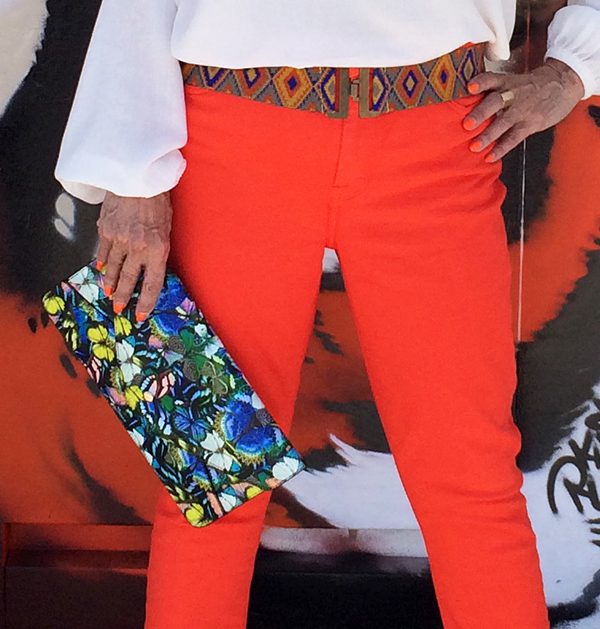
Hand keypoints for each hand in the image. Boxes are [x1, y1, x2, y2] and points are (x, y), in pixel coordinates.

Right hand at [95, 190, 172, 321]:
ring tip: (109, 293)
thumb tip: (150, 266)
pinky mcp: (105, 230)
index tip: (140, 315)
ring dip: (110, 283)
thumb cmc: (158, 201)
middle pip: (129, 280)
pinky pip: (103, 252)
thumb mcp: (166, 228)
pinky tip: (101, 270)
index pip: (152, 284)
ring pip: (112, 269)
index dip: (146, 302)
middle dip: (124, 297)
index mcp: (157, 249)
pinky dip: (101, 263)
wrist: (137, 177)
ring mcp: (119, 240)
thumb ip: (158, 249)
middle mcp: (137, 248)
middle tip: (119, 309)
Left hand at [463, 58, 584, 161]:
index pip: (492, 78)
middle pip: (495, 102)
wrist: (564, 83)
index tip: (470, 87)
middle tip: (467, 125)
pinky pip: (514, 137)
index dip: (481, 82)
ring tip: (474, 147)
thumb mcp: (515, 81)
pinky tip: (490, 157)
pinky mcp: (531, 123)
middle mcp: (513, 94)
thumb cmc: (532, 85)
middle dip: (481, 113)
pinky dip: (502, 148)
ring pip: (504, 122)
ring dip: (488, 135)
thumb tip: (468, 106)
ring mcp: (522, 109)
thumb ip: (495, 91)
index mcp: (507, 82)